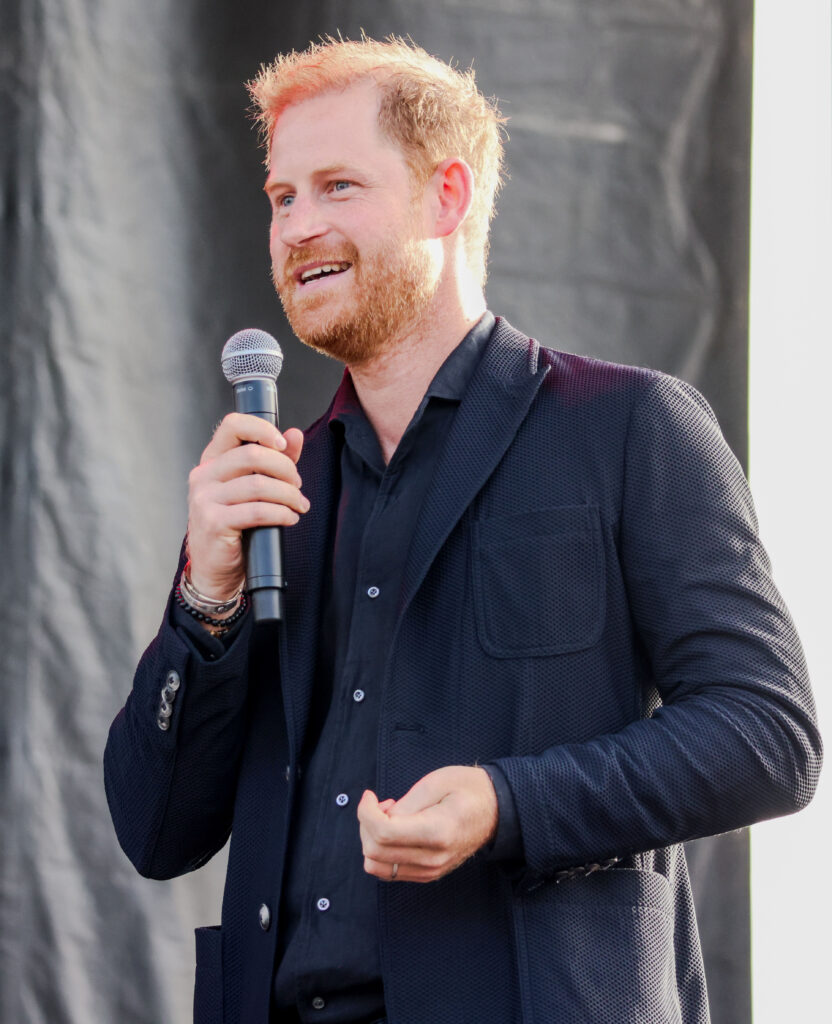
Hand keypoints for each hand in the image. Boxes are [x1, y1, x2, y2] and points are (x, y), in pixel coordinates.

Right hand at [186, 414, 307, 598]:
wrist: (215, 568)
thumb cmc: (235, 526)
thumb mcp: (253, 488)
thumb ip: (274, 460)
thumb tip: (295, 434)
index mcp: (212, 460)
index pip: (232, 425)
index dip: (262, 428)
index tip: (283, 444)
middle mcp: (204, 475)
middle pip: (253, 454)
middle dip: (285, 468)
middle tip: (297, 485)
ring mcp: (205, 499)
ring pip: (259, 484)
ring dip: (288, 494)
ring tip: (299, 505)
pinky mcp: (214, 522)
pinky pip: (257, 511)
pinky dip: (281, 514)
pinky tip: (289, 518)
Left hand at [358, 766, 498, 882]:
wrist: (495, 811)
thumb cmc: (467, 789)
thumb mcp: (436, 782)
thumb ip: (406, 804)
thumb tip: (380, 819)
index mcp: (437, 832)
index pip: (383, 833)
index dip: (365, 812)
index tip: (370, 795)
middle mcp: (433, 859)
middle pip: (375, 852)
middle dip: (366, 824)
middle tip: (380, 803)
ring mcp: (430, 871)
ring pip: (377, 866)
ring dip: (372, 839)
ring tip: (389, 816)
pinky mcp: (427, 874)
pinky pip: (389, 871)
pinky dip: (382, 851)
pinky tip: (395, 830)